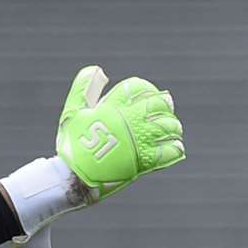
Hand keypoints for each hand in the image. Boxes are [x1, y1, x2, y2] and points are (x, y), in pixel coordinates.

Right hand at [55, 65, 184, 199]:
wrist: (74, 177)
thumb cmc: (72, 146)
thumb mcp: (72, 113)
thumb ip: (83, 88)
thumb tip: (97, 70)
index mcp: (113, 107)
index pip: (137, 87)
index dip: (146, 88)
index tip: (149, 93)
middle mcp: (129, 121)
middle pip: (157, 104)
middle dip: (165, 104)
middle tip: (167, 107)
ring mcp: (139, 140)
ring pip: (168, 126)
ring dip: (173, 126)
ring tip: (173, 128)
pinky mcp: (146, 160)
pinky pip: (170, 150)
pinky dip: (175, 147)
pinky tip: (175, 146)